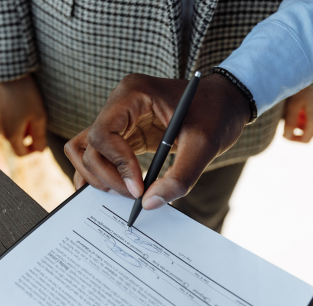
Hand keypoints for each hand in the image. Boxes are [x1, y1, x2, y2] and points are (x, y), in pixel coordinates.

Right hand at [0, 75, 46, 154]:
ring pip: (5, 127)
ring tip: (27, 109)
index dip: (32, 151)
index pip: (21, 153)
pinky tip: (16, 101)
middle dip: (25, 135)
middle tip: (36, 121)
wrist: (6, 69)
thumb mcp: (39, 116)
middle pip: (13, 139)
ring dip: (16, 124)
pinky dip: (8, 113)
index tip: (40, 143)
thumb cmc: (26, 94)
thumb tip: (40, 150)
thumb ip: (40, 137)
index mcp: (10, 134)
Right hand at [65, 73, 249, 208]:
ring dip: (98, 176)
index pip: (104, 134)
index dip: (118, 166)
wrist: (226, 102)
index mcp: (133, 94)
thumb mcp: (204, 146)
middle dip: (108, 176)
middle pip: (90, 146)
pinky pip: (99, 154)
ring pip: (86, 151)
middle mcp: (119, 104)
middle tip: (134, 196)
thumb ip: (179, 177)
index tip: (139, 189)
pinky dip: (102, 174)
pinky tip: (114, 191)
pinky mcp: (124, 134)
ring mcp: (119, 119)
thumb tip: (149, 204)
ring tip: (124, 193)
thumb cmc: (216, 114)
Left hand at [283, 86, 312, 142]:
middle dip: (299, 125)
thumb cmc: (307, 83)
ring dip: (306, 116)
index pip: (305, 140)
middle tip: (289, 115)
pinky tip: (308, 97)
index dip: (293, 139)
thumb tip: (286, 136)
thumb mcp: (293, 104)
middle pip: (311, 128)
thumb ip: (289, 122)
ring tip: (298, 104)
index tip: (284, 133)